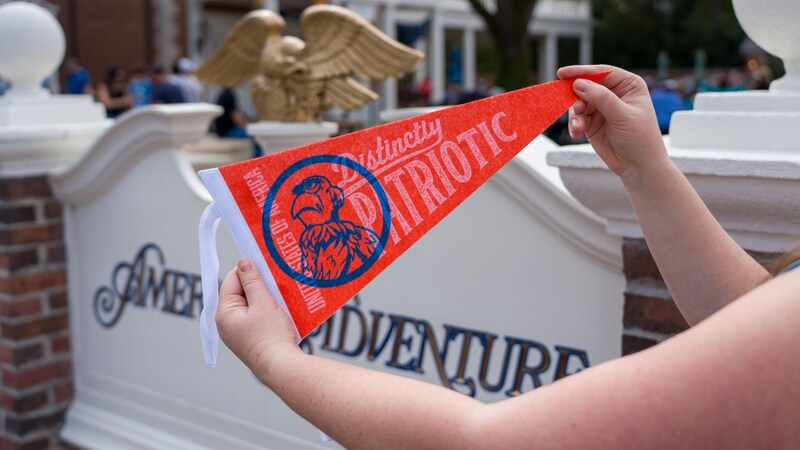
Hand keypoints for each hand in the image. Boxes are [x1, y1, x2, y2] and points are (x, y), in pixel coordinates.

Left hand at [216, 258, 299, 376]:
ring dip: (262, 297)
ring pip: (247, 305)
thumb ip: (252, 281)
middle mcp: (225, 323)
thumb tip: (242, 262)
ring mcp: (235, 333)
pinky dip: (264, 310)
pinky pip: (253, 317)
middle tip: (274, 281)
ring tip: (278, 295)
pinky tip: (277, 309)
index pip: (231, 280)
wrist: (281, 367)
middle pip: (238, 293)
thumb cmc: (271, 335)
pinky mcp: (247, 339)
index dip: (247, 270)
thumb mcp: (263, 303)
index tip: (265, 266)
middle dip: (256, 285)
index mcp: (224, 313)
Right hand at [558, 65, 669, 180]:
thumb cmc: (640, 138)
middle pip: (586, 87)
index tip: (562, 74)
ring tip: (578, 127)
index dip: (582, 72)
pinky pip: (577, 118)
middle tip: (575, 110)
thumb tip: (579, 83)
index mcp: (628, 85)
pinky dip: (575, 125)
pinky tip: (577, 133)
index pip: (602, 72)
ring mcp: (602, 108)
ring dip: (575, 115)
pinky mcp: (592, 123)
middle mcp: (614, 94)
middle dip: (576, 98)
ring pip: (578, 103)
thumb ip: (601, 98)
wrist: (639, 167)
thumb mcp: (622, 115)